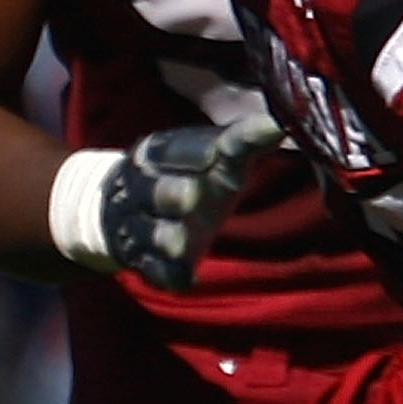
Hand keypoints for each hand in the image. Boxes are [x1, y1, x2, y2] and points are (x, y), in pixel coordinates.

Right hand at [52, 114, 283, 288]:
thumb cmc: (185, 175)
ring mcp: (141, 226)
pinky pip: (155, 271)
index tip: (216, 152)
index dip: (196, 151)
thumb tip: (283, 123)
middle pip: (160, 191)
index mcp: (157, 153)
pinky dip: (168, 276)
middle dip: (172, 193)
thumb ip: (242, 141)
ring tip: (180, 244)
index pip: (175, 148)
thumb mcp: (209, 155)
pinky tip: (181, 280)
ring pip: (155, 233)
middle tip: (189, 196)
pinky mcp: (143, 261)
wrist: (119, 209)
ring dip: (168, 238)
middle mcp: (144, 187)